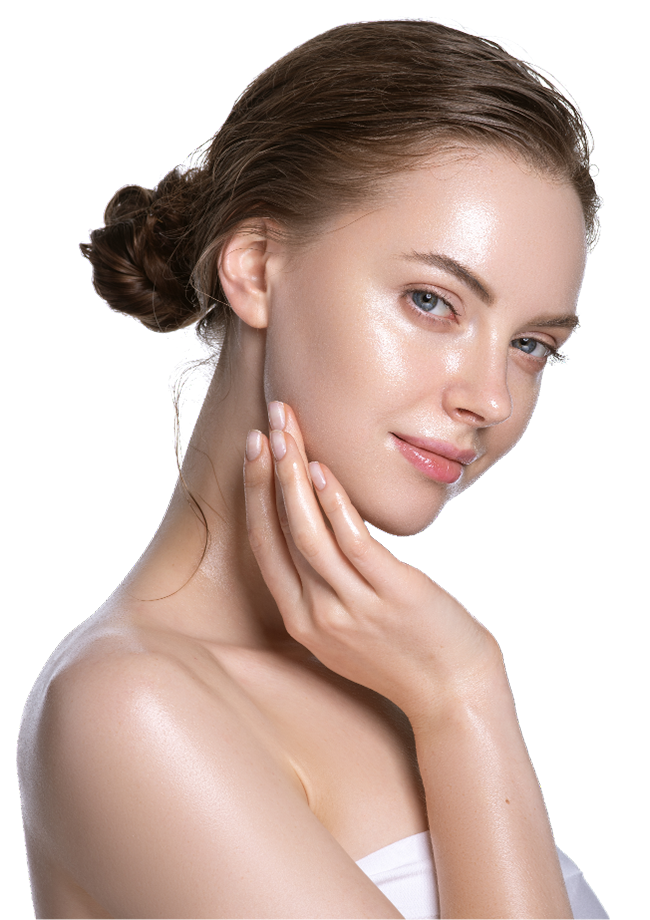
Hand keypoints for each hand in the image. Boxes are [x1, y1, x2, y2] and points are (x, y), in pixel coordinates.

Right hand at [243, 401, 501, 721]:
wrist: (454, 696)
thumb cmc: (405, 654)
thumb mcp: (350, 628)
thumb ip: (327, 587)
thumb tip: (320, 529)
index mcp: (302, 621)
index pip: (264, 547)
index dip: (254, 495)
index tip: (255, 450)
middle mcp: (317, 615)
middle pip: (279, 532)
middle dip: (267, 474)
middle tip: (266, 424)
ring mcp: (352, 607)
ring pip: (307, 534)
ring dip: (292, 478)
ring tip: (288, 432)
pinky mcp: (391, 596)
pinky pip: (352, 544)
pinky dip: (333, 504)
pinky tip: (323, 469)